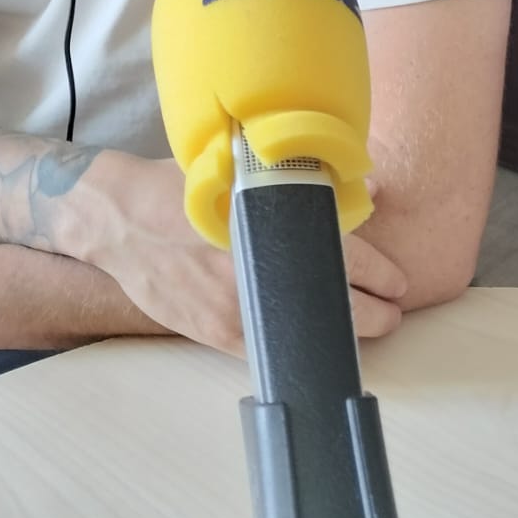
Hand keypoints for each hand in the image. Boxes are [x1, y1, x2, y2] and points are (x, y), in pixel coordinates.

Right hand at [97, 160, 406, 356]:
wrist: (119, 218)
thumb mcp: (243, 169)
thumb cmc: (181, 186)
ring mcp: (240, 310)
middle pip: (343, 308)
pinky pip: (272, 349)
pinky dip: (297, 344)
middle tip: (389, 311)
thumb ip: (298, 184)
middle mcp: (264, 271)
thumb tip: (354, 190)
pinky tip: (309, 337)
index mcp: (276, 226)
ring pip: (310, 334)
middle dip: (376, 314)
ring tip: (357, 325)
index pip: (354, 261)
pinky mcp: (218, 334)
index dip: (386, 276)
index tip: (398, 283)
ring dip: (339, 333)